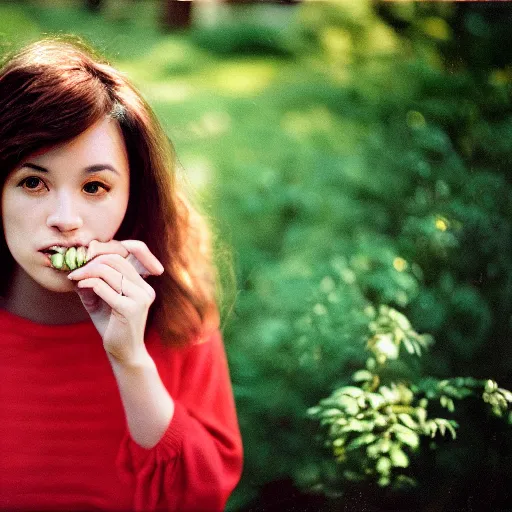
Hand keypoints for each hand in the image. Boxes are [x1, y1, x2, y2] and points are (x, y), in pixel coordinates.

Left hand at [67, 239, 163, 365]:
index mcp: (144, 285)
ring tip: (75, 278)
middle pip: (116, 260)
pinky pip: (103, 287)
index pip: (131, 254)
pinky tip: (80, 288)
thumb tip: (79, 262)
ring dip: (86, 272)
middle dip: (92, 262)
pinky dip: (88, 284)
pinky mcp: (130, 309)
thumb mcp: (103, 299)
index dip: (108, 250)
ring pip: (109, 271)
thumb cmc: (112, 326)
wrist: (123, 353)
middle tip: (75, 271)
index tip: (88, 258)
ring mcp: (140, 298)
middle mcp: (146, 289)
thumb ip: (96, 281)